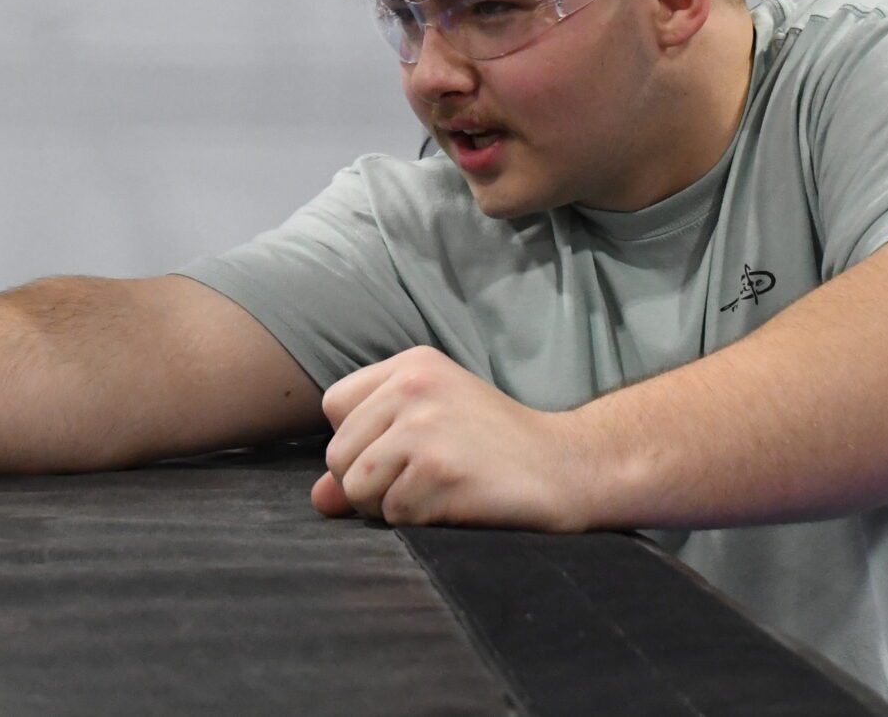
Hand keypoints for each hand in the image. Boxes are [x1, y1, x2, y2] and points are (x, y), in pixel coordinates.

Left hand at [310, 346, 592, 530]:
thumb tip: (320, 500)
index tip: (400, 451)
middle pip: (338, 454)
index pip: (335, 405)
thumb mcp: (430, 430)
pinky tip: (457, 503)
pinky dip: (419, 522)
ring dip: (390, 507)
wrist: (567, 467)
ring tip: (437, 492)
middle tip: (422, 481)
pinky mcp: (438, 470)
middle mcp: (413, 386)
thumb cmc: (495, 450)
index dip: (357, 441)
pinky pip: (393, 514)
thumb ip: (370, 453)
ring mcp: (425, 427)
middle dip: (367, 484)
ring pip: (357, 488)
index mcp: (411, 364)